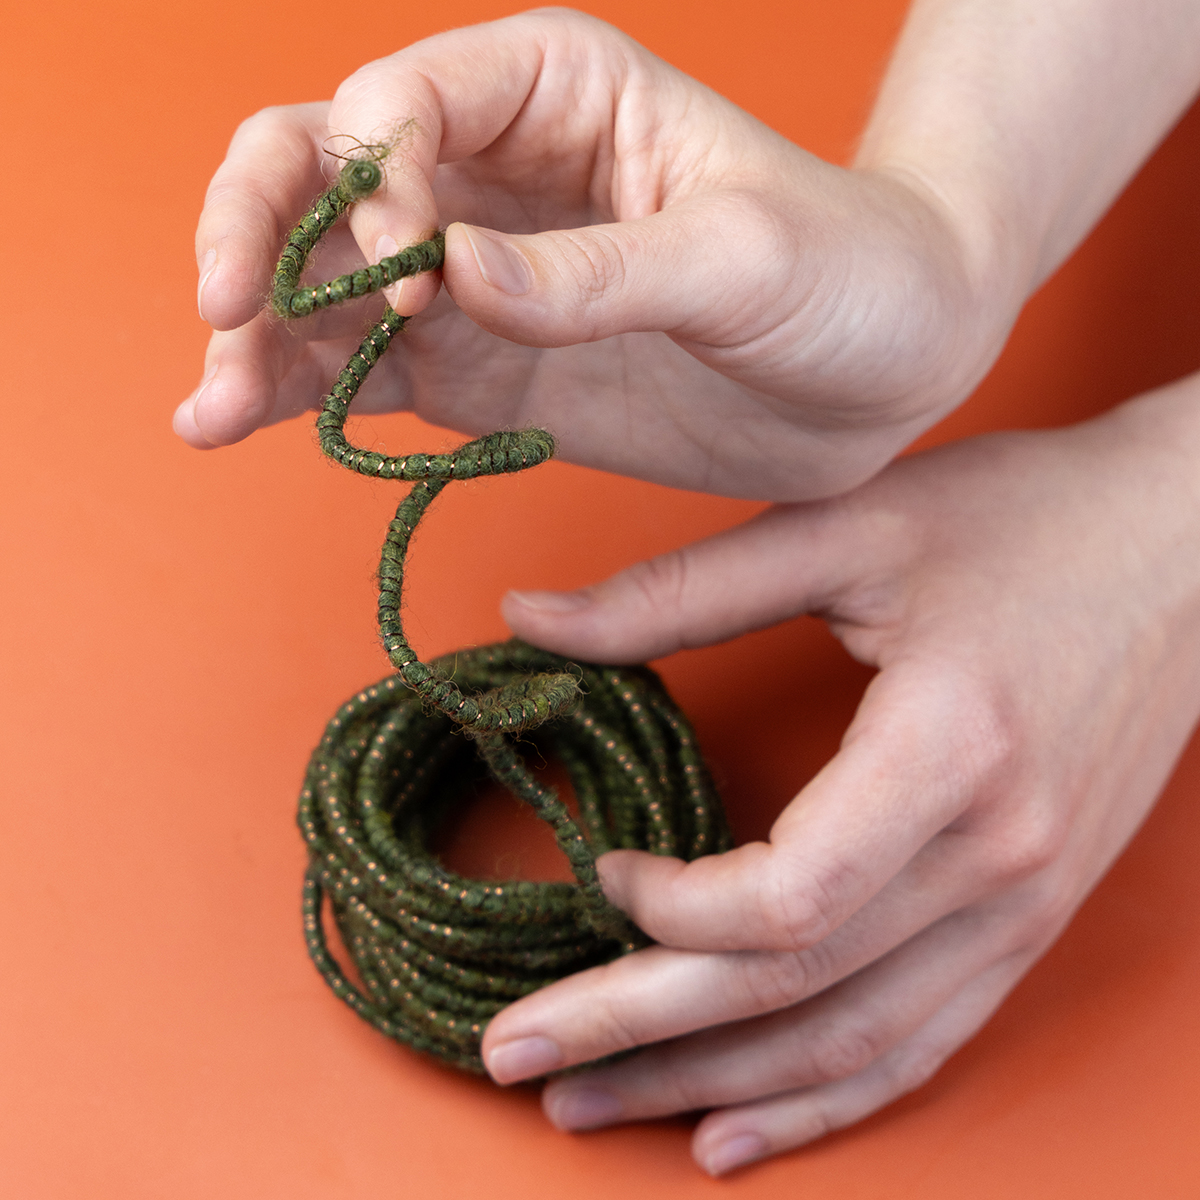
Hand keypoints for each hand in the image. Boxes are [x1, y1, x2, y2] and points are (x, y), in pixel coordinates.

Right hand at [177, 8, 1018, 499]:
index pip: (398, 105)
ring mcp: (477, 277)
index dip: (369, 186)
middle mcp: (492, 173)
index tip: (408, 282)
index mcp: (554, 92)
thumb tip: (451, 280)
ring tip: (214, 406)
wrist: (886, 370)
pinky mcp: (484, 367)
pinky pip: (369, 371)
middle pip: (319, 171)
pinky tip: (242, 423)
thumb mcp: (743, 257)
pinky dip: (303, 394)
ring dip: (257, 332)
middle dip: (259, 233)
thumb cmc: (849, 274)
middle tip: (229, 311)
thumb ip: (598, 271)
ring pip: (324, 282)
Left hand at [479, 374, 1199, 1173]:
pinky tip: (730, 1130)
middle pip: (795, 991)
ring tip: (590, 1104)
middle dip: (639, 1034)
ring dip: (709, 1085)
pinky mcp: (1028, 916)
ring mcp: (1021, 905)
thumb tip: (529, 619)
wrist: (1181, 544)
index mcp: (947, 751)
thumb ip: (679, 589)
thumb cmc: (1019, 520)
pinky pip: (918, 1042)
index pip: (790, 899)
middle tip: (513, 1057)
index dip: (670, 909)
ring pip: (847, 1043)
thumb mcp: (845, 527)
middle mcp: (994, 857)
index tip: (596, 870)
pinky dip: (819, 1100)